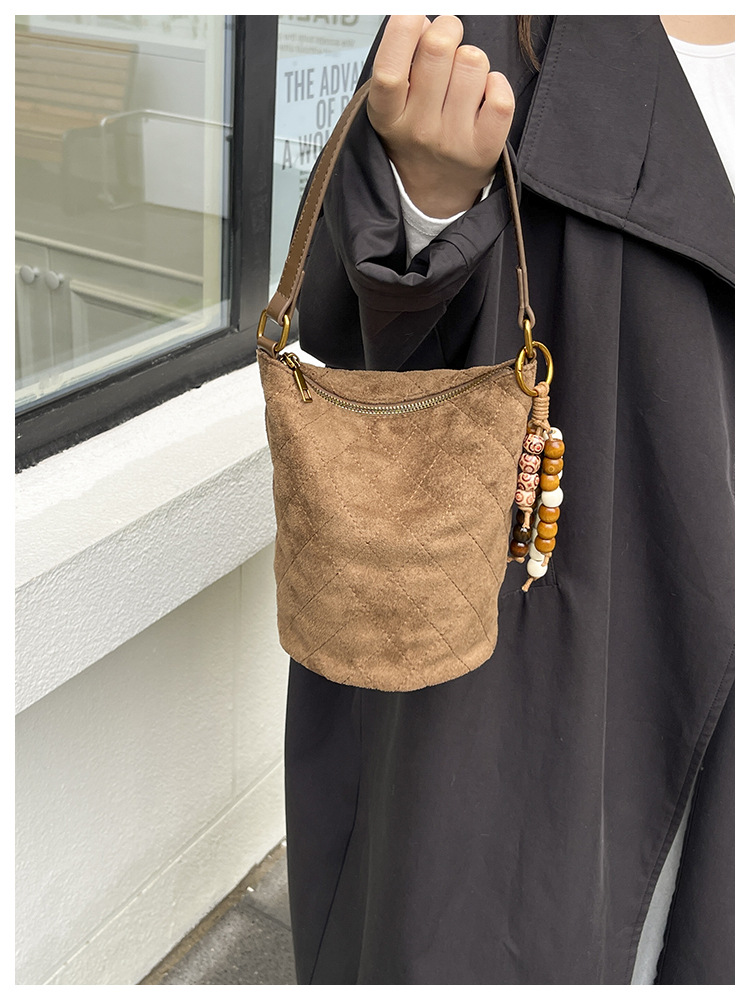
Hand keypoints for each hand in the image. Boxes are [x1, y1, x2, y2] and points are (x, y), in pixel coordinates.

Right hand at [367, 15, 513, 217]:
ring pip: (473, 63)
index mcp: (388, 116)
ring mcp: (452, 143)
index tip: (412, 14)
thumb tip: (423, 21)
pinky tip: (484, 93)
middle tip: (447, 38)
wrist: (434, 193)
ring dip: (471, 59)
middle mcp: (418, 131)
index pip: (390, 69)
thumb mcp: (396, 102)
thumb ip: (404, 57)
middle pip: (438, 50)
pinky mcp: (484, 150)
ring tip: (463, 78)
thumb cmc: (416, 133)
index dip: (402, 31)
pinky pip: (500, 96)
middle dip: (447, 28)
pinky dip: (496, 84)